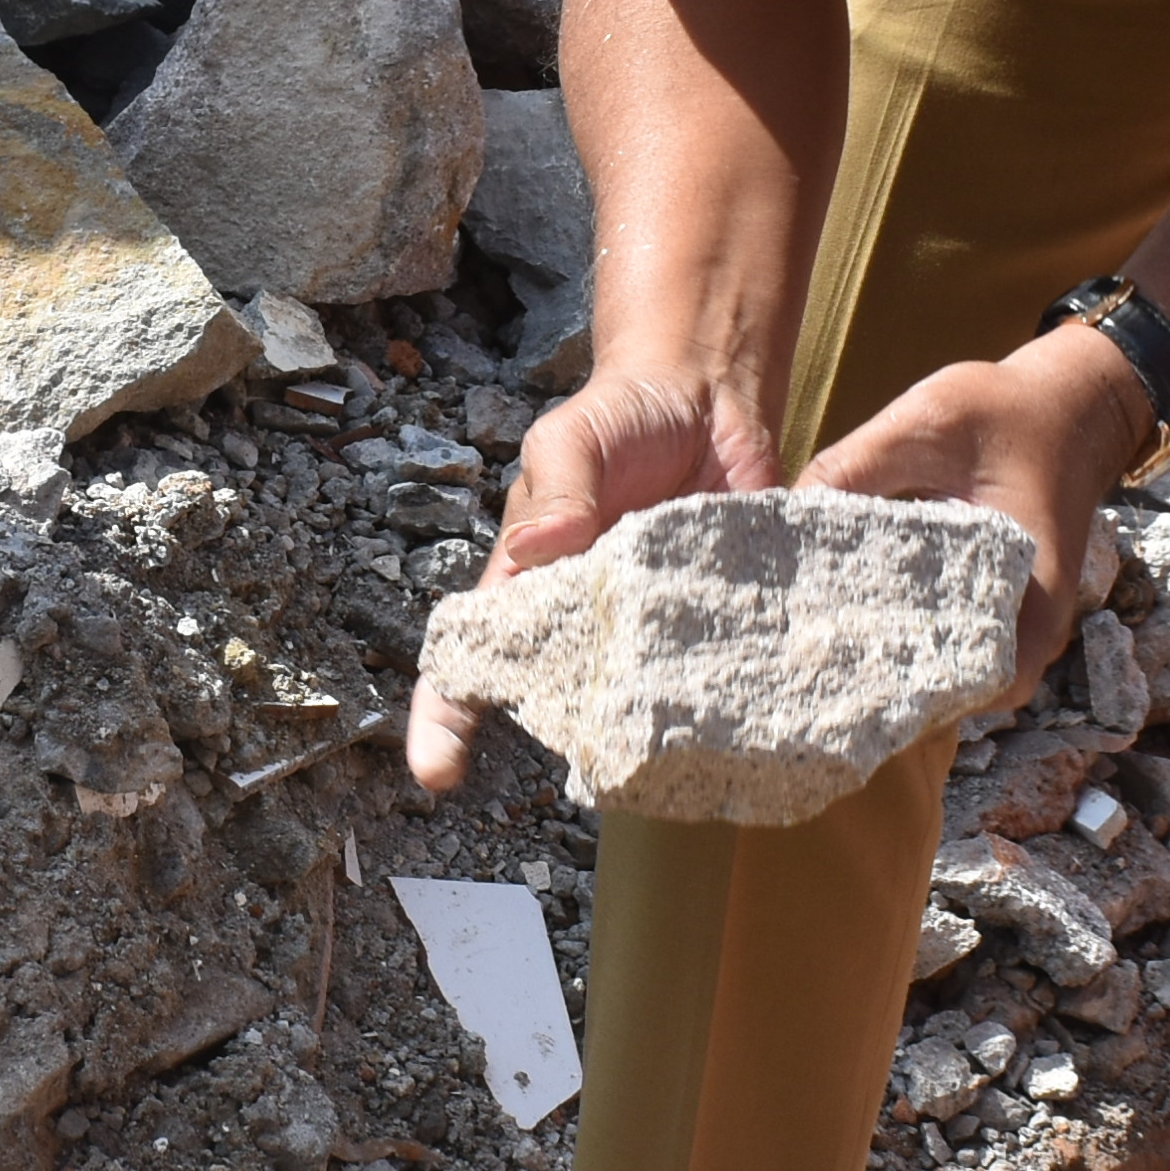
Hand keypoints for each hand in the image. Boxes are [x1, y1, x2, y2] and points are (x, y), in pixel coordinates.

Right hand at [407, 361, 777, 788]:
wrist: (711, 396)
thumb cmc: (619, 419)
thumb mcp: (570, 438)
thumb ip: (558, 488)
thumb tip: (540, 547)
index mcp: (530, 584)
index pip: (472, 656)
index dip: (444, 718)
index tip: (436, 774)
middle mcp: (587, 619)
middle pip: (555, 698)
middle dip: (560, 738)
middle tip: (584, 760)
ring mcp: (651, 626)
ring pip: (636, 698)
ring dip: (645, 727)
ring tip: (662, 752)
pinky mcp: (714, 617)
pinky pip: (711, 665)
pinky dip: (717, 691)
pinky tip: (733, 714)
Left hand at [796, 323, 1153, 671]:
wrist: (1070, 404)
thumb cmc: (1011, 412)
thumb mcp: (929, 420)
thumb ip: (856, 464)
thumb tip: (783, 513)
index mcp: (1031, 598)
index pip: (971, 687)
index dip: (903, 695)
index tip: (835, 674)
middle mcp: (1029, 628)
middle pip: (953, 694)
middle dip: (882, 687)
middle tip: (809, 667)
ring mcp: (1015, 622)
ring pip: (950, 673)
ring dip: (892, 663)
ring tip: (818, 648)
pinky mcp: (994, 605)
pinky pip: (949, 640)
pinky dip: (905, 634)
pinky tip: (847, 615)